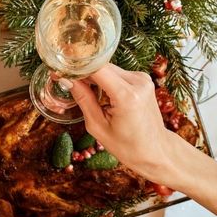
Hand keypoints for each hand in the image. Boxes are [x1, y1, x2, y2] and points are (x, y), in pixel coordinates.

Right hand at [71, 64, 185, 186]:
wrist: (156, 150)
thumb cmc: (128, 146)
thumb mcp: (97, 126)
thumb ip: (83, 98)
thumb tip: (66, 79)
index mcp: (127, 96)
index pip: (96, 68)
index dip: (76, 66)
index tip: (60, 69)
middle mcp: (138, 82)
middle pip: (101, 65)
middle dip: (82, 71)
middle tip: (65, 79)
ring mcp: (142, 79)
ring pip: (108, 68)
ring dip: (93, 76)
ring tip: (84, 91)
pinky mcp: (142, 79)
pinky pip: (116, 73)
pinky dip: (104, 80)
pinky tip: (100, 93)